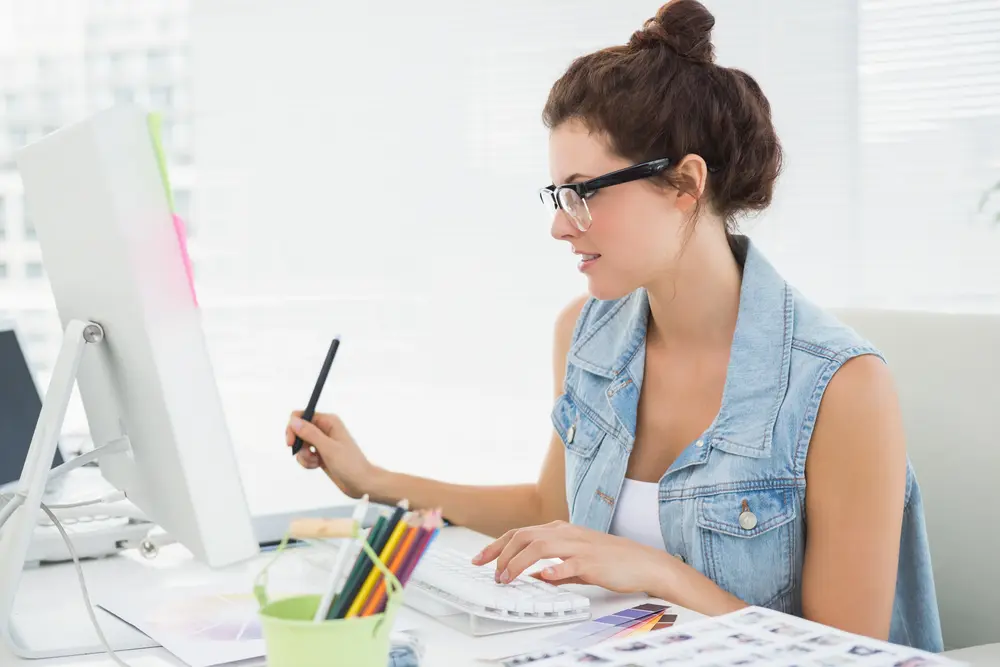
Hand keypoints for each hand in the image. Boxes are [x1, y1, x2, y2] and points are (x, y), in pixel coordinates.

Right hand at [286, 411, 377, 498]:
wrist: (360, 482)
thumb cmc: (350, 464)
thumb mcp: (328, 448)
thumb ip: (310, 434)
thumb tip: (294, 421)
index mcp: (329, 421)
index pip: (302, 415)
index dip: (293, 427)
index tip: (291, 442)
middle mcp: (325, 429)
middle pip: (298, 430)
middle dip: (298, 444)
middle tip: (306, 454)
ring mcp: (322, 442)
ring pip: (300, 444)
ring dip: (304, 455)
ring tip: (316, 462)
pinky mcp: (320, 454)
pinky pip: (304, 455)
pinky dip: (307, 462)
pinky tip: (317, 466)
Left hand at [471, 520, 669, 594]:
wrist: (643, 562)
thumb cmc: (612, 562)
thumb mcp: (578, 562)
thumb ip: (556, 569)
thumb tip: (537, 577)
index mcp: (561, 531)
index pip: (521, 533)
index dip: (497, 545)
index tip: (480, 559)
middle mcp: (566, 533)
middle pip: (524, 536)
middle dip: (500, 553)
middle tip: (488, 571)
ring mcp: (579, 546)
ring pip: (540, 547)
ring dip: (518, 563)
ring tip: (506, 578)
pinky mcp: (592, 561)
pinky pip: (569, 564)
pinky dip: (554, 571)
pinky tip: (543, 578)